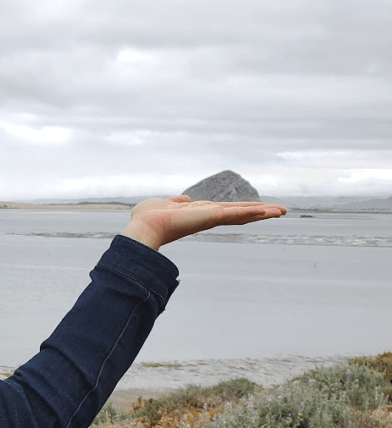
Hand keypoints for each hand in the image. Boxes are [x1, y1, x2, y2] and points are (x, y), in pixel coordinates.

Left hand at [120, 195, 286, 249]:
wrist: (145, 227)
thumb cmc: (148, 218)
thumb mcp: (164, 205)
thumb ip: (175, 202)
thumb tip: (183, 200)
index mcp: (198, 213)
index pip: (224, 211)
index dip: (239, 210)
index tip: (255, 209)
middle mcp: (207, 217)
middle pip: (238, 213)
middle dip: (258, 212)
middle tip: (280, 211)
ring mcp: (211, 218)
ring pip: (242, 214)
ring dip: (262, 212)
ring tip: (282, 211)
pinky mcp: (212, 217)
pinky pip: (237, 213)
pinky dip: (253, 211)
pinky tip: (269, 211)